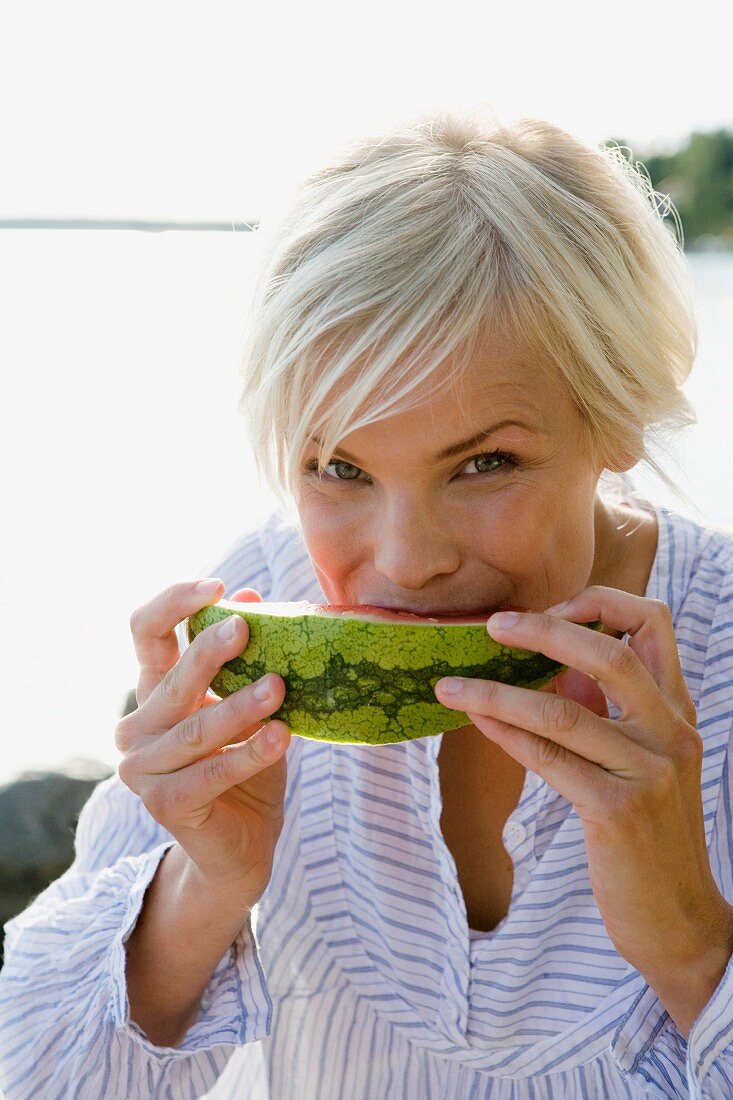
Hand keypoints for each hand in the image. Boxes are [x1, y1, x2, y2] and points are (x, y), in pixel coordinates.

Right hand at [116, 580, 290, 898]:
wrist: (242, 847)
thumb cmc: (247, 765)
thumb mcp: (249, 704)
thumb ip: (245, 658)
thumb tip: (251, 594)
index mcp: (154, 690)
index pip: (145, 631)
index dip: (174, 603)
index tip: (217, 585)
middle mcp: (139, 725)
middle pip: (172, 678)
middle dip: (210, 652)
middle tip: (247, 629)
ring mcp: (143, 768)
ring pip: (195, 729)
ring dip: (238, 706)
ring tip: (279, 688)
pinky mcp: (164, 805)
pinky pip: (212, 772)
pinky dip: (249, 754)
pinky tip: (281, 737)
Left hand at [434, 586, 732, 991]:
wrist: (679, 920)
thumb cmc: (650, 836)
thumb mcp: (642, 762)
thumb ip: (608, 712)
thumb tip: (559, 671)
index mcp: (677, 711)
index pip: (654, 623)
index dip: (600, 602)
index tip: (554, 610)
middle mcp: (671, 732)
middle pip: (610, 654)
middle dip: (544, 630)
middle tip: (493, 626)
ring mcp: (647, 771)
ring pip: (562, 710)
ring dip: (495, 692)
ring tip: (451, 685)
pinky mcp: (617, 810)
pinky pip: (547, 757)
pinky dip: (505, 732)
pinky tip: (474, 720)